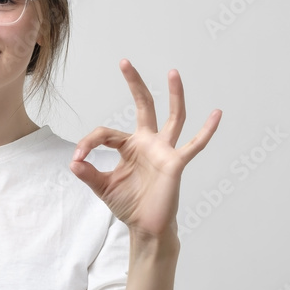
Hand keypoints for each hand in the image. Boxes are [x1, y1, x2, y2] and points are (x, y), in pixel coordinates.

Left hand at [70, 59, 221, 240]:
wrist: (145, 226)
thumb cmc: (128, 204)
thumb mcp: (102, 187)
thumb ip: (88, 173)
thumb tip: (72, 161)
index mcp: (129, 146)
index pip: (106, 134)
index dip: (88, 143)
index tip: (78, 157)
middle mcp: (148, 143)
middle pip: (144, 106)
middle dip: (135, 84)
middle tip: (125, 62)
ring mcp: (164, 151)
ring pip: (173, 117)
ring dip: (173, 95)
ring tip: (173, 73)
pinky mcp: (175, 163)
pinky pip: (195, 145)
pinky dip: (207, 130)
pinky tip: (217, 114)